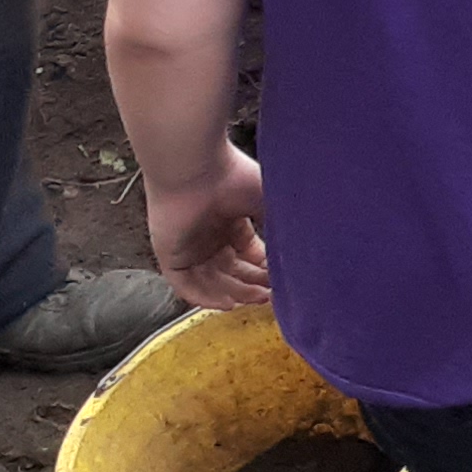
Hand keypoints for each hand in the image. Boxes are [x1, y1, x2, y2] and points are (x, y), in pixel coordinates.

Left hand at [144, 143, 270, 311]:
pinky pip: (185, 285)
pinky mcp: (170, 255)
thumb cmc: (232, 176)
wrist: (194, 168)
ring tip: (256, 299)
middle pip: (232, 271)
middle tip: (271, 294)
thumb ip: (281, 226)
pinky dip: (205, 297)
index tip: (283, 280)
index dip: (265, 270)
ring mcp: (189, 247)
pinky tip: (227, 303)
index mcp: (232, 223)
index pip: (249, 255)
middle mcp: (210, 237)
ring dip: (234, 293)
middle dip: (252, 285)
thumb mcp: (268, 201)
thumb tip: (301, 248)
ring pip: (211, 281)